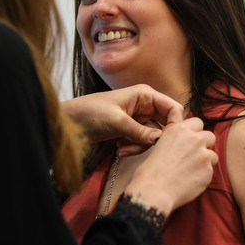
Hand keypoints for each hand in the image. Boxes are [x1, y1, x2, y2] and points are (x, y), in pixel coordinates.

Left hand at [61, 85, 182, 144]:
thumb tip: (159, 141)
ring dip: (141, 146)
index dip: (174, 125)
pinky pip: (142, 141)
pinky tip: (120, 149)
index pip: (173, 108)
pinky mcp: (131, 129)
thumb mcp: (116, 121)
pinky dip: (134, 147)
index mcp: (145, 94)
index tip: (166, 142)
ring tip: (123, 149)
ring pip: (153, 136)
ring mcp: (139, 118)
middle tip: (142, 148)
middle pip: (165, 124)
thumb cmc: (89, 112)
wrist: (69, 122)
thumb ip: (139, 132)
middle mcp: (145, 105)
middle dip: (155, 139)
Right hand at [122, 117, 217, 215]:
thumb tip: (183, 132)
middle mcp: (194, 138)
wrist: (154, 190)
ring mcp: (203, 154)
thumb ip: (176, 136)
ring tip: (190, 171)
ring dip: (205, 161)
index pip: (198, 122)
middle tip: (193, 156)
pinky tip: (190, 181)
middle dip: (204, 145)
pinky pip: (211, 170)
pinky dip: (203, 175)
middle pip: (210, 136)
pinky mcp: (208, 170)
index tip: (190, 141)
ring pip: (212, 154)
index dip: (195, 132)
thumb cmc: (151, 171)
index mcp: (179, 129)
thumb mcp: (160, 143)